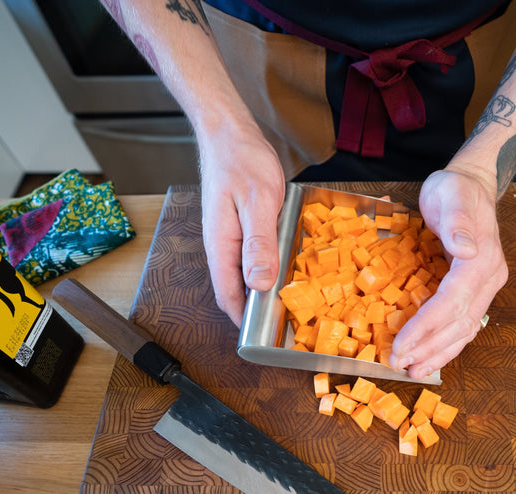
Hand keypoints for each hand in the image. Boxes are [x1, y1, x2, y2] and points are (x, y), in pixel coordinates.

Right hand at [198, 125, 285, 326]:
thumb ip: (258, 243)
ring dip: (266, 289)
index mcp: (221, 246)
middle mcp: (222, 247)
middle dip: (259, 310)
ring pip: (248, 275)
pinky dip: (271, 267)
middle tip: (290, 323)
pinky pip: (256, 257)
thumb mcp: (257, 202)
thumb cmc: (241, 162)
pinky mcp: (243, 229)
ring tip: (294, 302)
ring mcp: (232, 238)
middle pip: (237, 290)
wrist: (230, 133)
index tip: (267, 338)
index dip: (245, 322)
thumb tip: (259, 284)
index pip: (228, 297)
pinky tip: (290, 268)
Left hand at [390, 169, 507, 379]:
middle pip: (460, 323)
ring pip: (465, 330)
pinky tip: (429, 357)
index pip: (453, 301)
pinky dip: (446, 344)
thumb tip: (465, 249)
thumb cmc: (455, 189)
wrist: (473, 185)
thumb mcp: (451, 193)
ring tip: (414, 370)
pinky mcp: (477, 291)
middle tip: (400, 365)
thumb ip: (457, 220)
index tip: (401, 345)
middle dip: (430, 347)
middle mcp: (489, 278)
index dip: (426, 327)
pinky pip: (464, 324)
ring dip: (439, 353)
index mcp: (482, 258)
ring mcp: (486, 287)